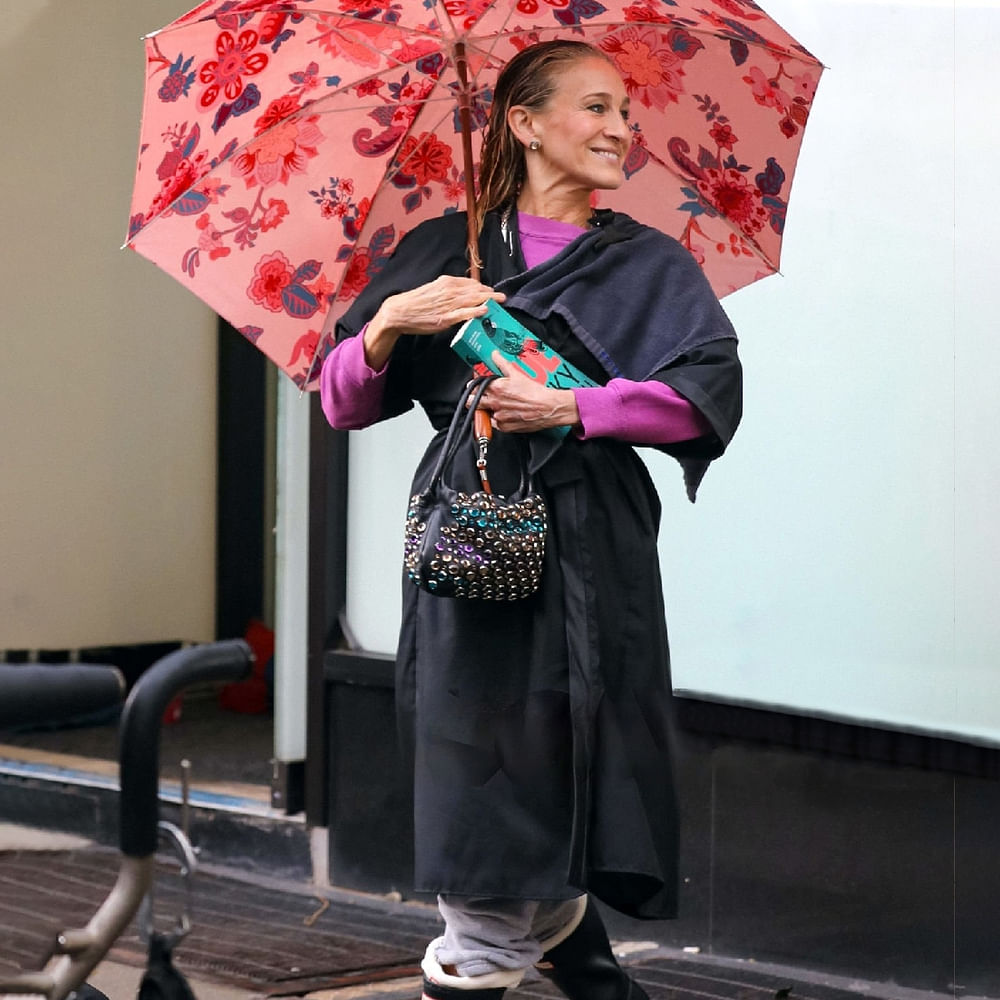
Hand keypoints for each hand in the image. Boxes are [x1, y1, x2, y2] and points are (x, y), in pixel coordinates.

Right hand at [364, 276, 504, 368]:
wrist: (399, 311)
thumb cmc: (415, 302)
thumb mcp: (432, 290)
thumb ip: (447, 291)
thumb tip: (460, 294)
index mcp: (446, 282)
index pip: (470, 283)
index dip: (483, 287)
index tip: (491, 291)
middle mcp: (449, 291)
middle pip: (475, 290)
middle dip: (491, 293)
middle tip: (502, 297)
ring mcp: (448, 304)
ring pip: (473, 300)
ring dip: (489, 300)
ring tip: (500, 302)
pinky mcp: (445, 318)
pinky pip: (464, 313)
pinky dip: (475, 311)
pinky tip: (485, 311)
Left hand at [478, 356, 580, 433]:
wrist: (548, 407)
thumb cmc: (536, 393)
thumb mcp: (517, 374)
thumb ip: (502, 363)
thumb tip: (494, 355)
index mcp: (495, 388)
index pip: (474, 385)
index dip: (474, 384)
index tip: (476, 384)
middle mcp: (494, 403)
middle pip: (471, 402)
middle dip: (472, 398)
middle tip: (478, 396)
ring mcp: (498, 416)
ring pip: (482, 413)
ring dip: (486, 409)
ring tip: (495, 405)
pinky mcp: (504, 427)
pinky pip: (494, 424)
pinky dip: (496, 419)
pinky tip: (505, 413)